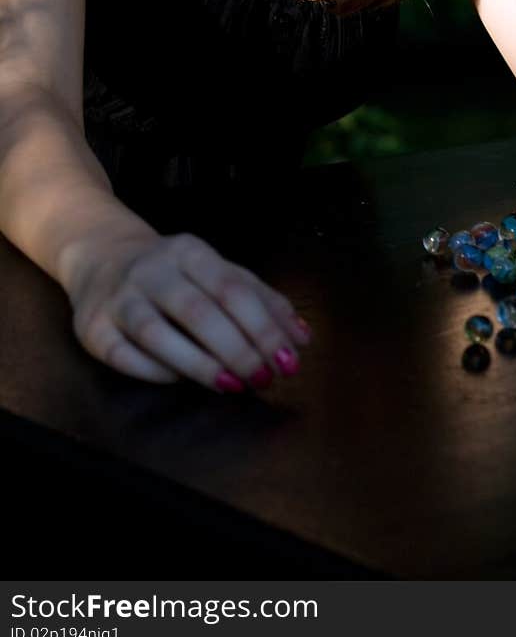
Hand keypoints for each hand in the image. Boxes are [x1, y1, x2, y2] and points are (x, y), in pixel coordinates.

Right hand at [67, 227, 310, 390]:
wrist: (101, 256)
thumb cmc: (173, 271)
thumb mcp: (217, 271)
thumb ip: (261, 299)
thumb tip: (302, 337)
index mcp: (189, 251)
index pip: (232, 289)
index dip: (263, 326)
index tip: (287, 359)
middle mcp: (151, 270)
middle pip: (199, 311)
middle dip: (238, 349)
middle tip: (264, 378)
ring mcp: (118, 299)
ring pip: (159, 335)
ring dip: (200, 365)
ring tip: (232, 385)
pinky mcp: (92, 329)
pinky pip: (126, 357)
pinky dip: (156, 372)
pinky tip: (180, 380)